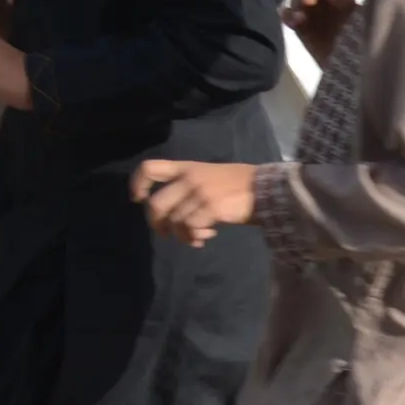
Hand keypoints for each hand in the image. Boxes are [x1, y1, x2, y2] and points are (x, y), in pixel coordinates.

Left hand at [134, 160, 261, 246]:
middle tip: (166, 234)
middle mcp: (188, 178)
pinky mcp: (211, 208)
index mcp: (185, 167)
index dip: (137, 184)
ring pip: (174, 221)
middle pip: (156, 204)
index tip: (138, 199)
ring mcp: (199, 193)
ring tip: (198, 237)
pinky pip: (191, 228)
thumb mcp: (208, 175)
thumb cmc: (238, 183)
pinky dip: (195, 237)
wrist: (267, 188)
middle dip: (157, 224)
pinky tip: (207, 237)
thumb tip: (172, 216)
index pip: (149, 168)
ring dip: (183, 235)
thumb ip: (187, 188)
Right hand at [285, 0, 358, 70]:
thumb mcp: (361, 19)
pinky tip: (294, 22)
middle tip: (310, 0)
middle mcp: (325, 1)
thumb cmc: (364, 43)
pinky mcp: (300, 29)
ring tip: (302, 17)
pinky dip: (287, 15)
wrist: (356, 72)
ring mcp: (312, 14)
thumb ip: (346, 2)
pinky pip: (287, 15)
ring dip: (298, 2)